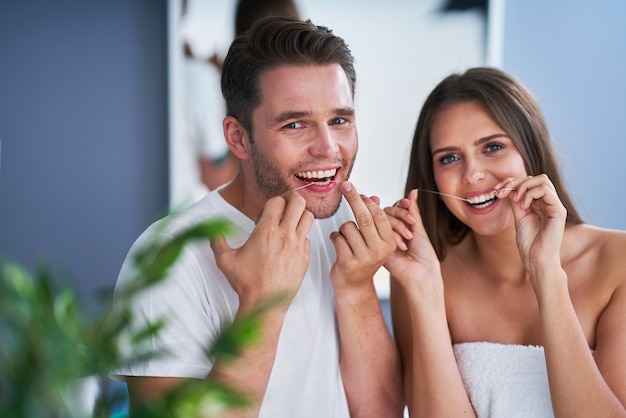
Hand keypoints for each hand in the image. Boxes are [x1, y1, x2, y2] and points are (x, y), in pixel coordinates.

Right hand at [210, 191, 313, 309]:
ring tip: (289, 223)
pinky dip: (301, 236)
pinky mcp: (305, 257)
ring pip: (309, 217)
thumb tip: (211, 231)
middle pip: (298, 202)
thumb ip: (217, 241)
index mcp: (266, 231)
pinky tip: (290, 244)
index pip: (277, 201)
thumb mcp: (225, 260)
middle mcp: (285, 235)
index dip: (272, 202)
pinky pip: (308, 238)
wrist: (264, 304)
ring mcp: (298, 246)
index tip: (266, 213)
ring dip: (300, 215)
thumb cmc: (245, 282)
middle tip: (284, 207)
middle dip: (291, 199)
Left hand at [329, 182, 395, 291]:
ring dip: (342, 229)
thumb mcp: (374, 239)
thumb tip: (373, 197)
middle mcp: (379, 250)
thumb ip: (374, 219)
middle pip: (364, 217)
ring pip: (347, 227)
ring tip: (346, 240)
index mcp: (389, 242)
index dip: (365, 200)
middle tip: (344, 185)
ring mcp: (364, 258)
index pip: (378, 215)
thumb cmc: (363, 258)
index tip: (354, 188)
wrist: (354, 286)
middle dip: (352, 198)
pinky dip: (334, 237)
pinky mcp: (348, 263)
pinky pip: (337, 238)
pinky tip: (339, 246)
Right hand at [383, 189, 441, 295]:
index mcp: (401, 224)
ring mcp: (383, 237)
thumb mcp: (419, 228)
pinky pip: (379, 232)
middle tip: (411, 225)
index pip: (396, 207)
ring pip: (382, 220)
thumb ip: (412, 210)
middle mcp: (391, 229)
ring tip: (408, 239)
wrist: (420, 272)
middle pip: (388, 211)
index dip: (401, 205)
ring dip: (398, 227)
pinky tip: (402, 246)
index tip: (408, 204)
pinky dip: (393, 236)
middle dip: (400, 216)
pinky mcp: (377, 245)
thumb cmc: (423, 253)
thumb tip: (413, 191)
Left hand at [495, 174, 566, 276]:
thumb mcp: (519, 216)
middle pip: (536, 178)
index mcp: (541, 204)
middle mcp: (549, 203)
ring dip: (524, 186)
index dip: (511, 182)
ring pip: (542, 180)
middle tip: (503, 192)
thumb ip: (516, 201)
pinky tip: (523, 206)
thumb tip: (509, 187)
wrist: (537, 260)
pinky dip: (531, 194)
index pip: (529, 182)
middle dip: (516, 181)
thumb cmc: (529, 243)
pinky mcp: (559, 211)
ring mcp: (555, 206)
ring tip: (515, 200)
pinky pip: (546, 191)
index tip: (496, 191)